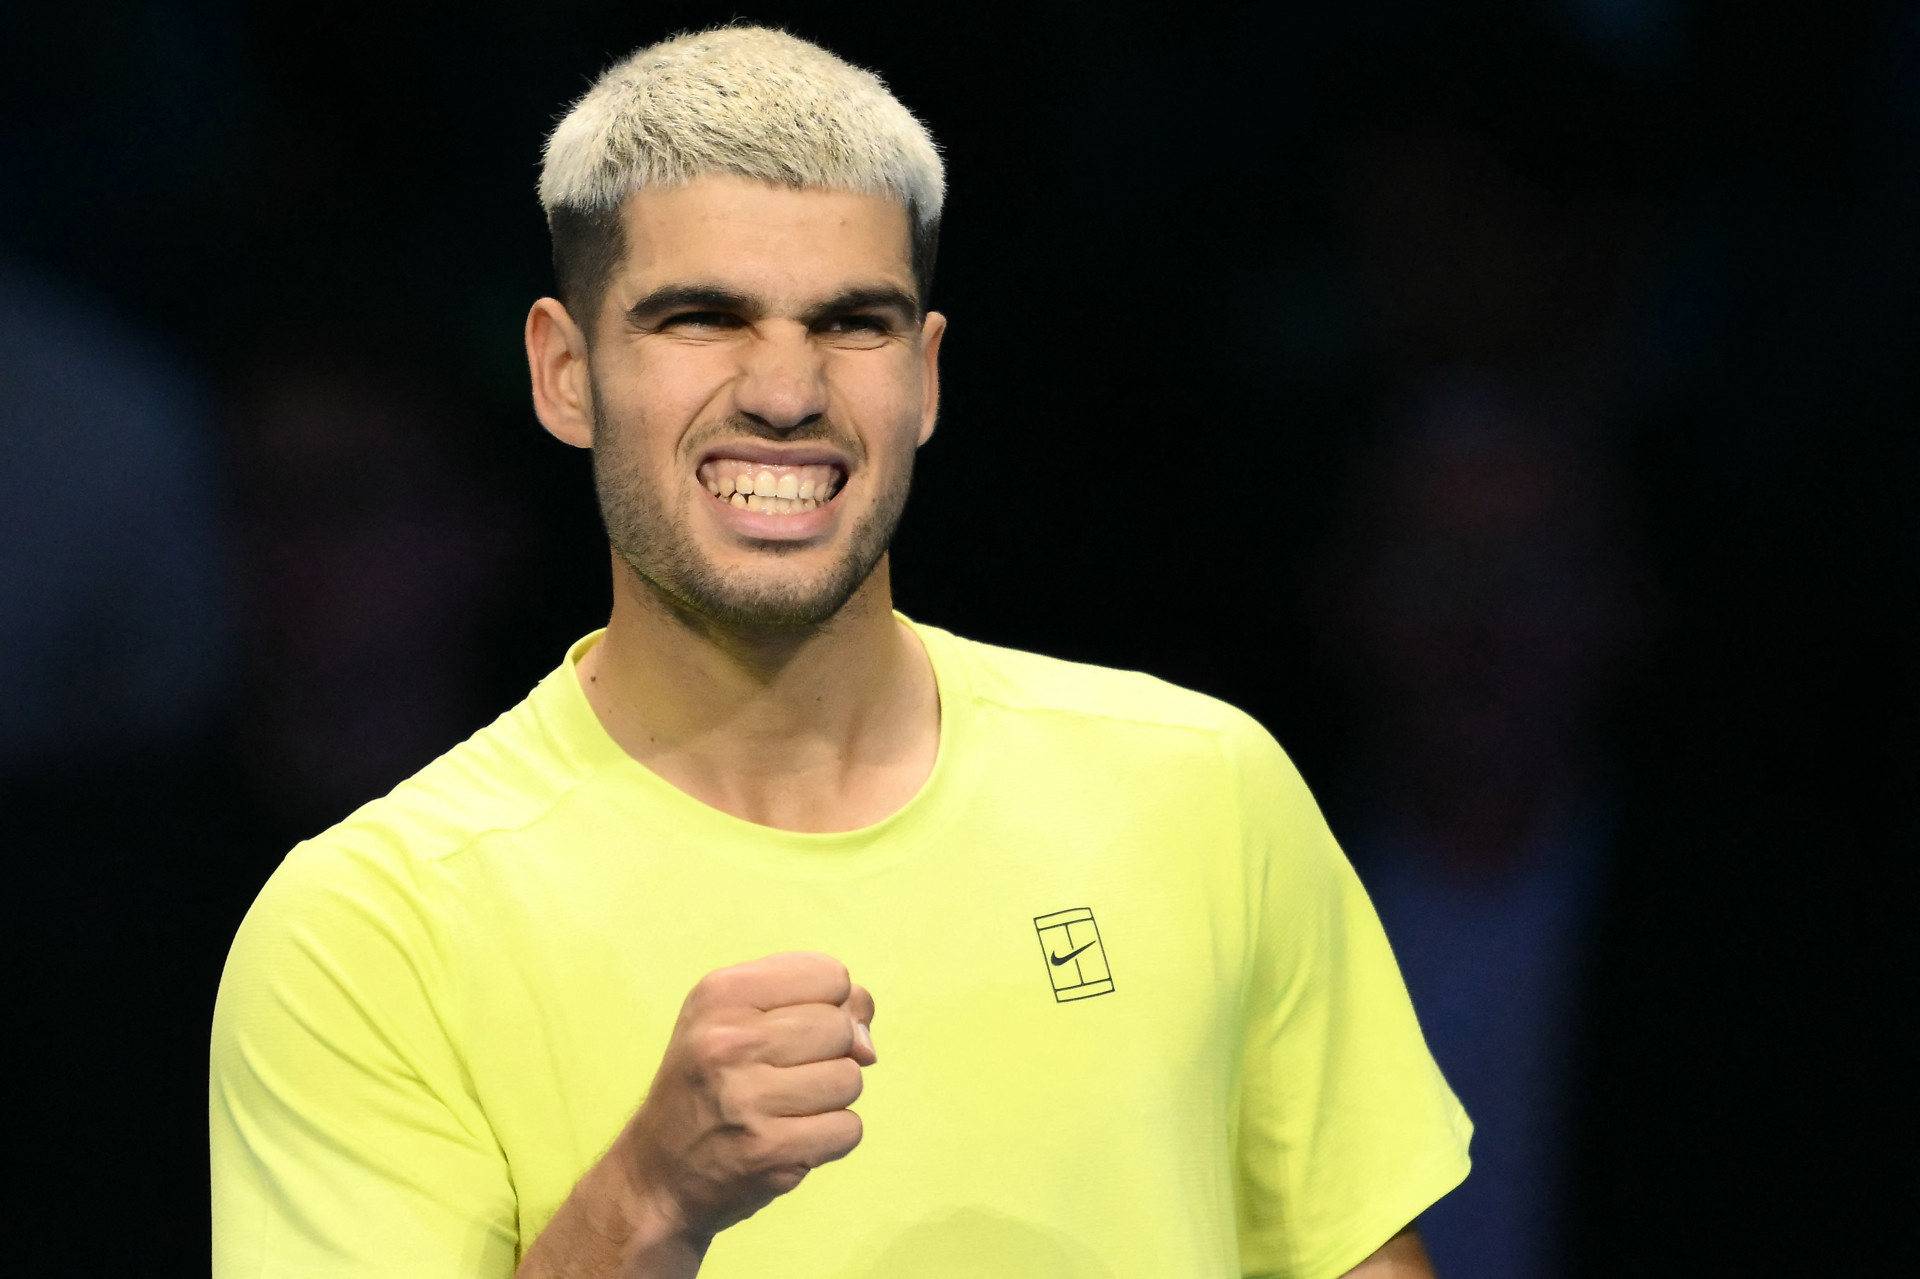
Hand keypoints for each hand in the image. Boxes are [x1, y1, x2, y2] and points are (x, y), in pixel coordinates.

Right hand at [616, 952, 876, 1243]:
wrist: (656, 1174)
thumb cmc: (709, 1085)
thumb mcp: (737, 1019)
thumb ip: (815, 1004)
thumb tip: (867, 1041)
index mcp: (720, 993)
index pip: (830, 975)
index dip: (828, 1004)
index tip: (792, 1030)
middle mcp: (728, 1041)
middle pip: (842, 1028)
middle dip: (829, 1054)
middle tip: (782, 1076)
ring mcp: (747, 1098)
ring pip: (851, 1079)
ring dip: (830, 1098)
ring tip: (785, 1107)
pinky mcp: (768, 1151)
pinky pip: (848, 1129)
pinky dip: (830, 1138)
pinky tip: (791, 1139)